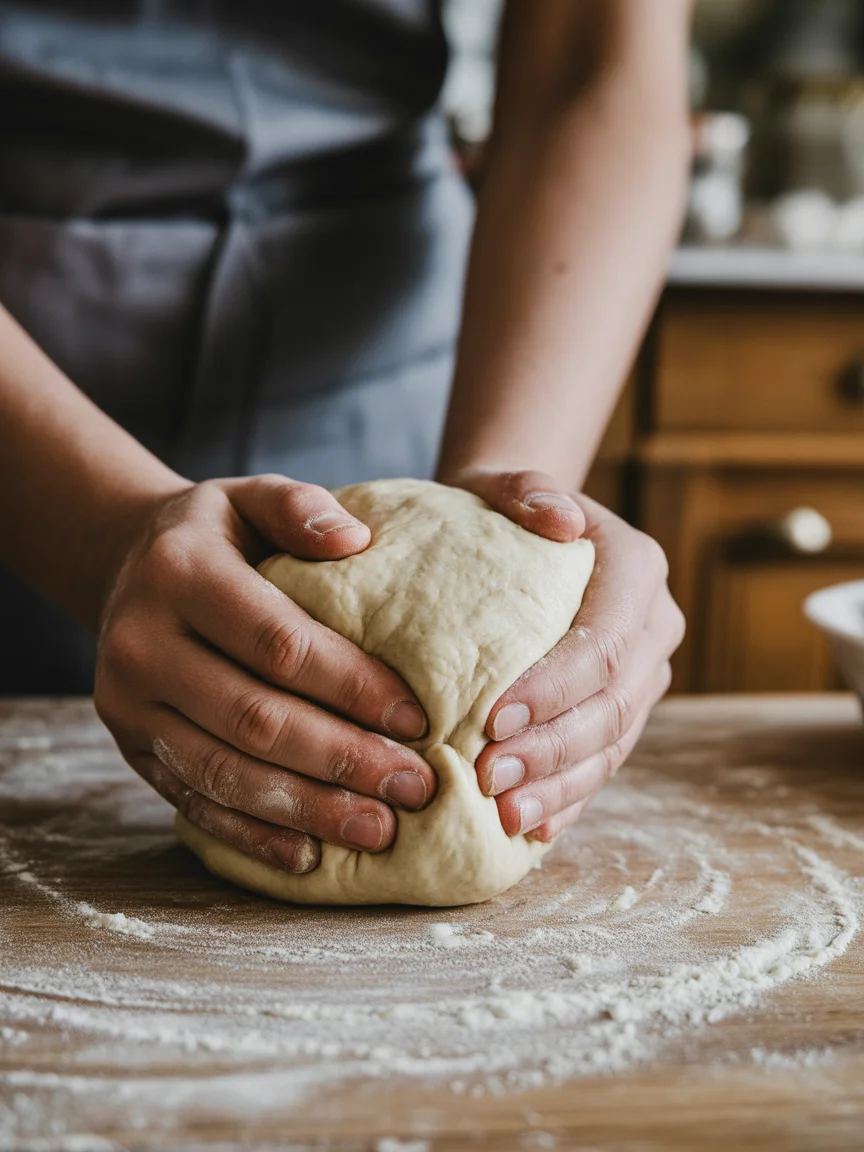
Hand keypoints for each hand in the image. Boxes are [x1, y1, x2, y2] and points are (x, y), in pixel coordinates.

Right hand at [95, 475, 434, 874]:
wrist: (125, 565)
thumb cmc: (217, 534)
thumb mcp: (250, 496)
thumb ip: (300, 508)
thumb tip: (355, 539)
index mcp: (179, 574)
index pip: (277, 643)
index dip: (351, 685)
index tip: (417, 717)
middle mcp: (142, 644)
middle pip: (253, 718)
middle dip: (342, 759)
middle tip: (415, 786)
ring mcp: (128, 705)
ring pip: (224, 773)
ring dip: (308, 809)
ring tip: (380, 830)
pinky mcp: (131, 748)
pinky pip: (194, 802)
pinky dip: (254, 836)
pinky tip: (311, 854)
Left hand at [449, 468, 684, 841]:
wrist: (520, 532)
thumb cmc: (502, 508)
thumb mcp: (503, 482)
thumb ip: (528, 490)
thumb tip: (562, 518)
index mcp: (636, 571)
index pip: (606, 643)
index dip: (555, 688)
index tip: (494, 719)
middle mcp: (653, 626)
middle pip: (613, 703)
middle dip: (552, 749)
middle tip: (489, 779)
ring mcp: (645, 673)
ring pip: (613, 743)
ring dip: (561, 786)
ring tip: (507, 816)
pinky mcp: (623, 707)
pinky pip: (604, 760)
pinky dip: (570, 797)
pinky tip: (534, 829)